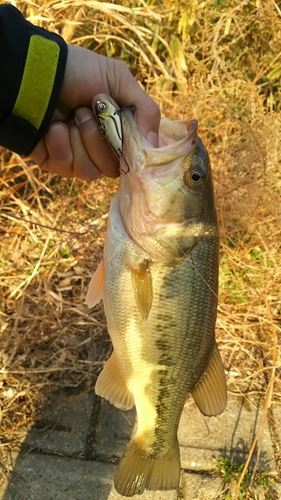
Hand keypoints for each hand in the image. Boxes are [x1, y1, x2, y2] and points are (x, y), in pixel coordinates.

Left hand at [31, 45, 159, 179]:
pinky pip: (65, 166)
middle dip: (100, 138)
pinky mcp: (54, 162)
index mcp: (117, 133)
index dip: (131, 152)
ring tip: (70, 116)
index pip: (133, 160)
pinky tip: (53, 126)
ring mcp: (76, 158)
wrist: (39, 71)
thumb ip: (146, 110)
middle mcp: (99, 150)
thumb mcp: (119, 79)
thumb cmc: (80, 71)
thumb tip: (155, 144)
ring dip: (80, 138)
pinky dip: (60, 142)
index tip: (126, 135)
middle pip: (112, 169)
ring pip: (89, 172)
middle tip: (87, 110)